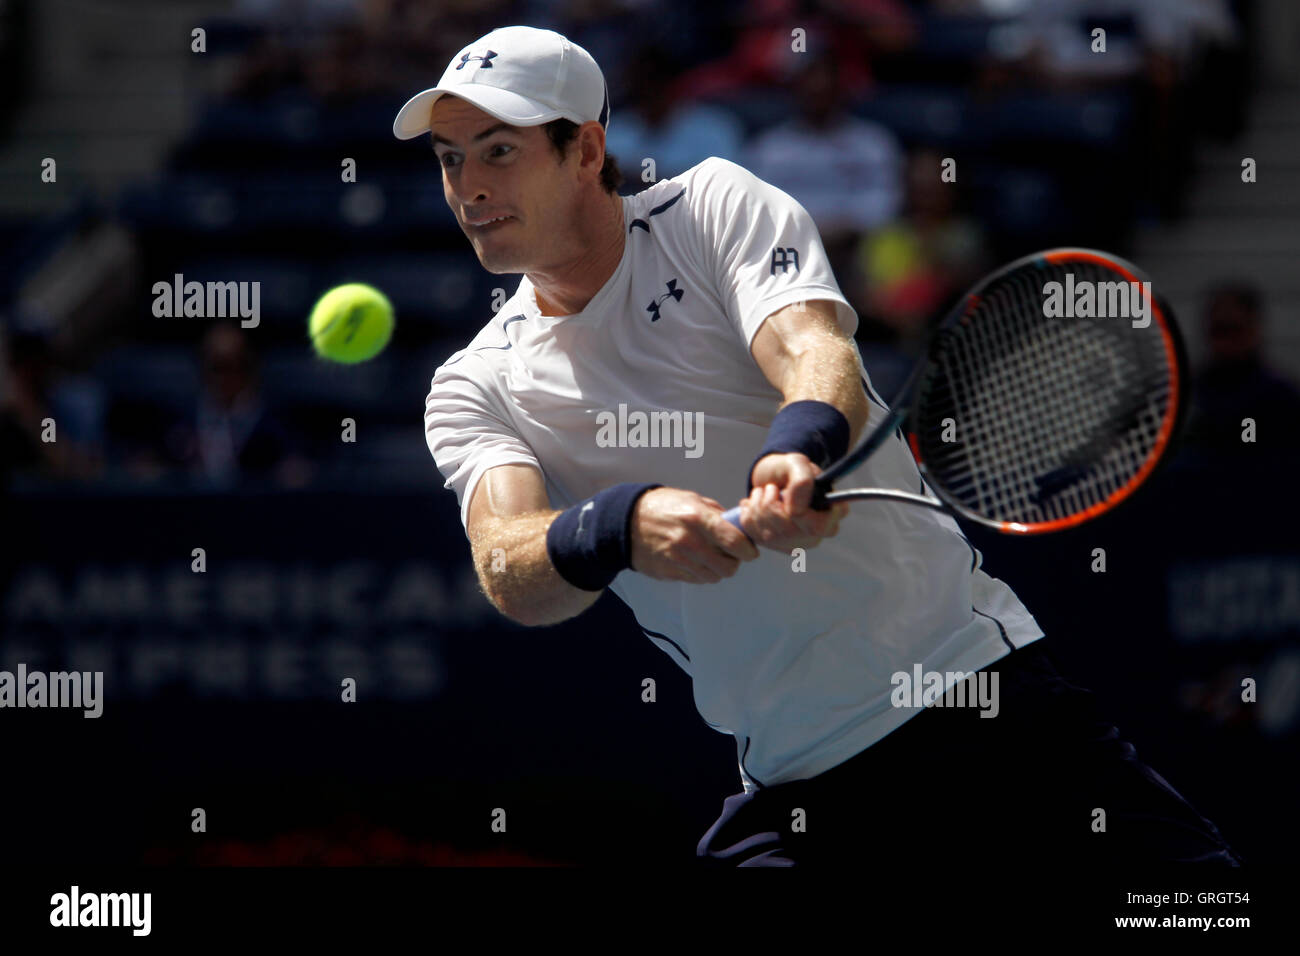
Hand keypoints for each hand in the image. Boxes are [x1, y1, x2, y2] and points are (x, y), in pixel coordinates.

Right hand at [629, 487, 759, 583]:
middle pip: (728, 567)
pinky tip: (694, 560)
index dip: (748, 550)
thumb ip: (717, 514)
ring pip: (713, 577)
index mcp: (698, 518)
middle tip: (730, 554)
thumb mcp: (692, 499)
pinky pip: (696, 580)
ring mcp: (678, 560)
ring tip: (710, 556)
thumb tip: (739, 526)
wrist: (626, 522)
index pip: (735, 542)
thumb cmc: (662, 507)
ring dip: (717, 569)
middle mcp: (689, 542)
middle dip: (734, 562)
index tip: (750, 550)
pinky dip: (701, 573)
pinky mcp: (669, 572)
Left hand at [739, 452, 848, 551]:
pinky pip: (755, 536)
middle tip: (769, 488)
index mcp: (834, 512)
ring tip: (761, 492)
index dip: (795, 512)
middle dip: (769, 506)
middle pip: (789, 533)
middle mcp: (820, 533)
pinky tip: (753, 504)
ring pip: (770, 536)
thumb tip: (796, 511)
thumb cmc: (790, 469)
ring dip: (757, 508)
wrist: (773, 475)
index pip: (817, 527)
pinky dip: (748, 515)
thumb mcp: (797, 464)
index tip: (782, 492)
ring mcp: (799, 542)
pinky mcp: (777, 546)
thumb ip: (802, 481)